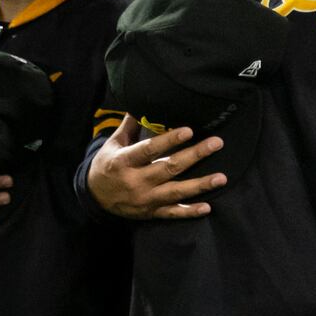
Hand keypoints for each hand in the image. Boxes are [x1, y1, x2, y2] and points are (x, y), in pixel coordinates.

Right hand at [86, 120, 225, 219]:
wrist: (94, 197)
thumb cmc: (106, 165)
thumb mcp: (113, 145)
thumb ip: (129, 126)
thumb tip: (141, 102)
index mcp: (123, 162)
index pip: (148, 149)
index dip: (169, 140)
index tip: (189, 130)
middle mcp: (135, 181)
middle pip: (168, 168)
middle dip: (194, 155)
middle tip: (216, 143)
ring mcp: (144, 199)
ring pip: (175, 192)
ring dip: (199, 185)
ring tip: (221, 177)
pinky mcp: (150, 212)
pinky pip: (172, 213)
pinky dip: (189, 212)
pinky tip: (207, 206)